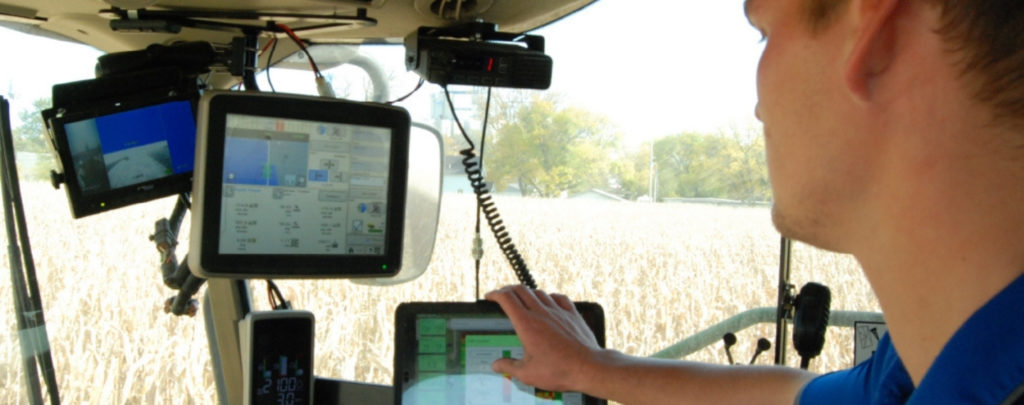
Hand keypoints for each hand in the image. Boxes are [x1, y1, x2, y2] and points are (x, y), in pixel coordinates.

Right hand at [485, 285, 602, 391]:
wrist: (589, 368)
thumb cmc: (559, 370)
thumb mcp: (528, 374)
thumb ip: (509, 367)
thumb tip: (496, 365)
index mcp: (527, 324)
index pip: (507, 299)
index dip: (495, 294)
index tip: (490, 297)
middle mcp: (541, 313)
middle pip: (521, 290)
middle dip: (508, 289)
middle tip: (502, 295)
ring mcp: (558, 311)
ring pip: (539, 292)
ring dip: (527, 292)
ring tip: (522, 299)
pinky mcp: (572, 314)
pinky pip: (558, 297)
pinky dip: (549, 296)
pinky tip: (548, 302)